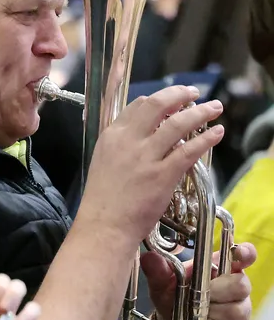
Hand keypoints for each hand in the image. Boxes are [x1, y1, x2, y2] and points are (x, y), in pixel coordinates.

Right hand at [79, 86, 224, 243]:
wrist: (104, 226)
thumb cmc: (103, 201)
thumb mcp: (104, 163)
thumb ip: (122, 147)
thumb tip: (144, 138)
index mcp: (111, 137)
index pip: (137, 106)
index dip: (158, 99)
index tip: (172, 101)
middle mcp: (128, 141)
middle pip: (157, 105)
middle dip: (180, 94)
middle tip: (194, 93)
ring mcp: (146, 157)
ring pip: (178, 123)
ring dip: (200, 112)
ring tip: (214, 107)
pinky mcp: (163, 175)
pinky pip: (189, 150)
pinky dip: (206, 138)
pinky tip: (216, 133)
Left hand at [143, 242, 255, 319]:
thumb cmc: (172, 297)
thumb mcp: (161, 283)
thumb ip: (158, 271)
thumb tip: (150, 258)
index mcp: (220, 267)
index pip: (244, 255)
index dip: (245, 253)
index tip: (238, 254)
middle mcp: (236, 285)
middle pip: (241, 285)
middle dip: (217, 292)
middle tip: (198, 296)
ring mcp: (241, 308)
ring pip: (238, 310)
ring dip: (213, 313)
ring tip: (196, 313)